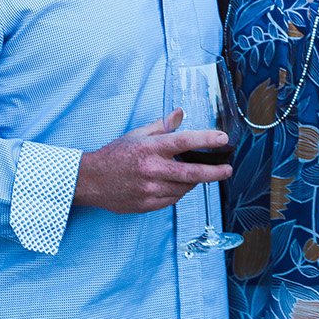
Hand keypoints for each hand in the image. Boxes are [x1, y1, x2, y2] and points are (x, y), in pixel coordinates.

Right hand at [74, 110, 233, 214]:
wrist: (91, 180)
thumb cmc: (115, 154)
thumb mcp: (138, 134)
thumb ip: (163, 126)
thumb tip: (181, 113)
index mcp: (150, 148)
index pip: (184, 142)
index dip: (206, 140)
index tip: (223, 139)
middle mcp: (151, 170)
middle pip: (191, 173)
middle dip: (214, 172)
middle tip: (227, 169)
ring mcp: (149, 189)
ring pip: (183, 189)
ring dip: (193, 182)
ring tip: (195, 174)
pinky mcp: (146, 204)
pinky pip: (172, 200)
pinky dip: (179, 192)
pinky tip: (177, 185)